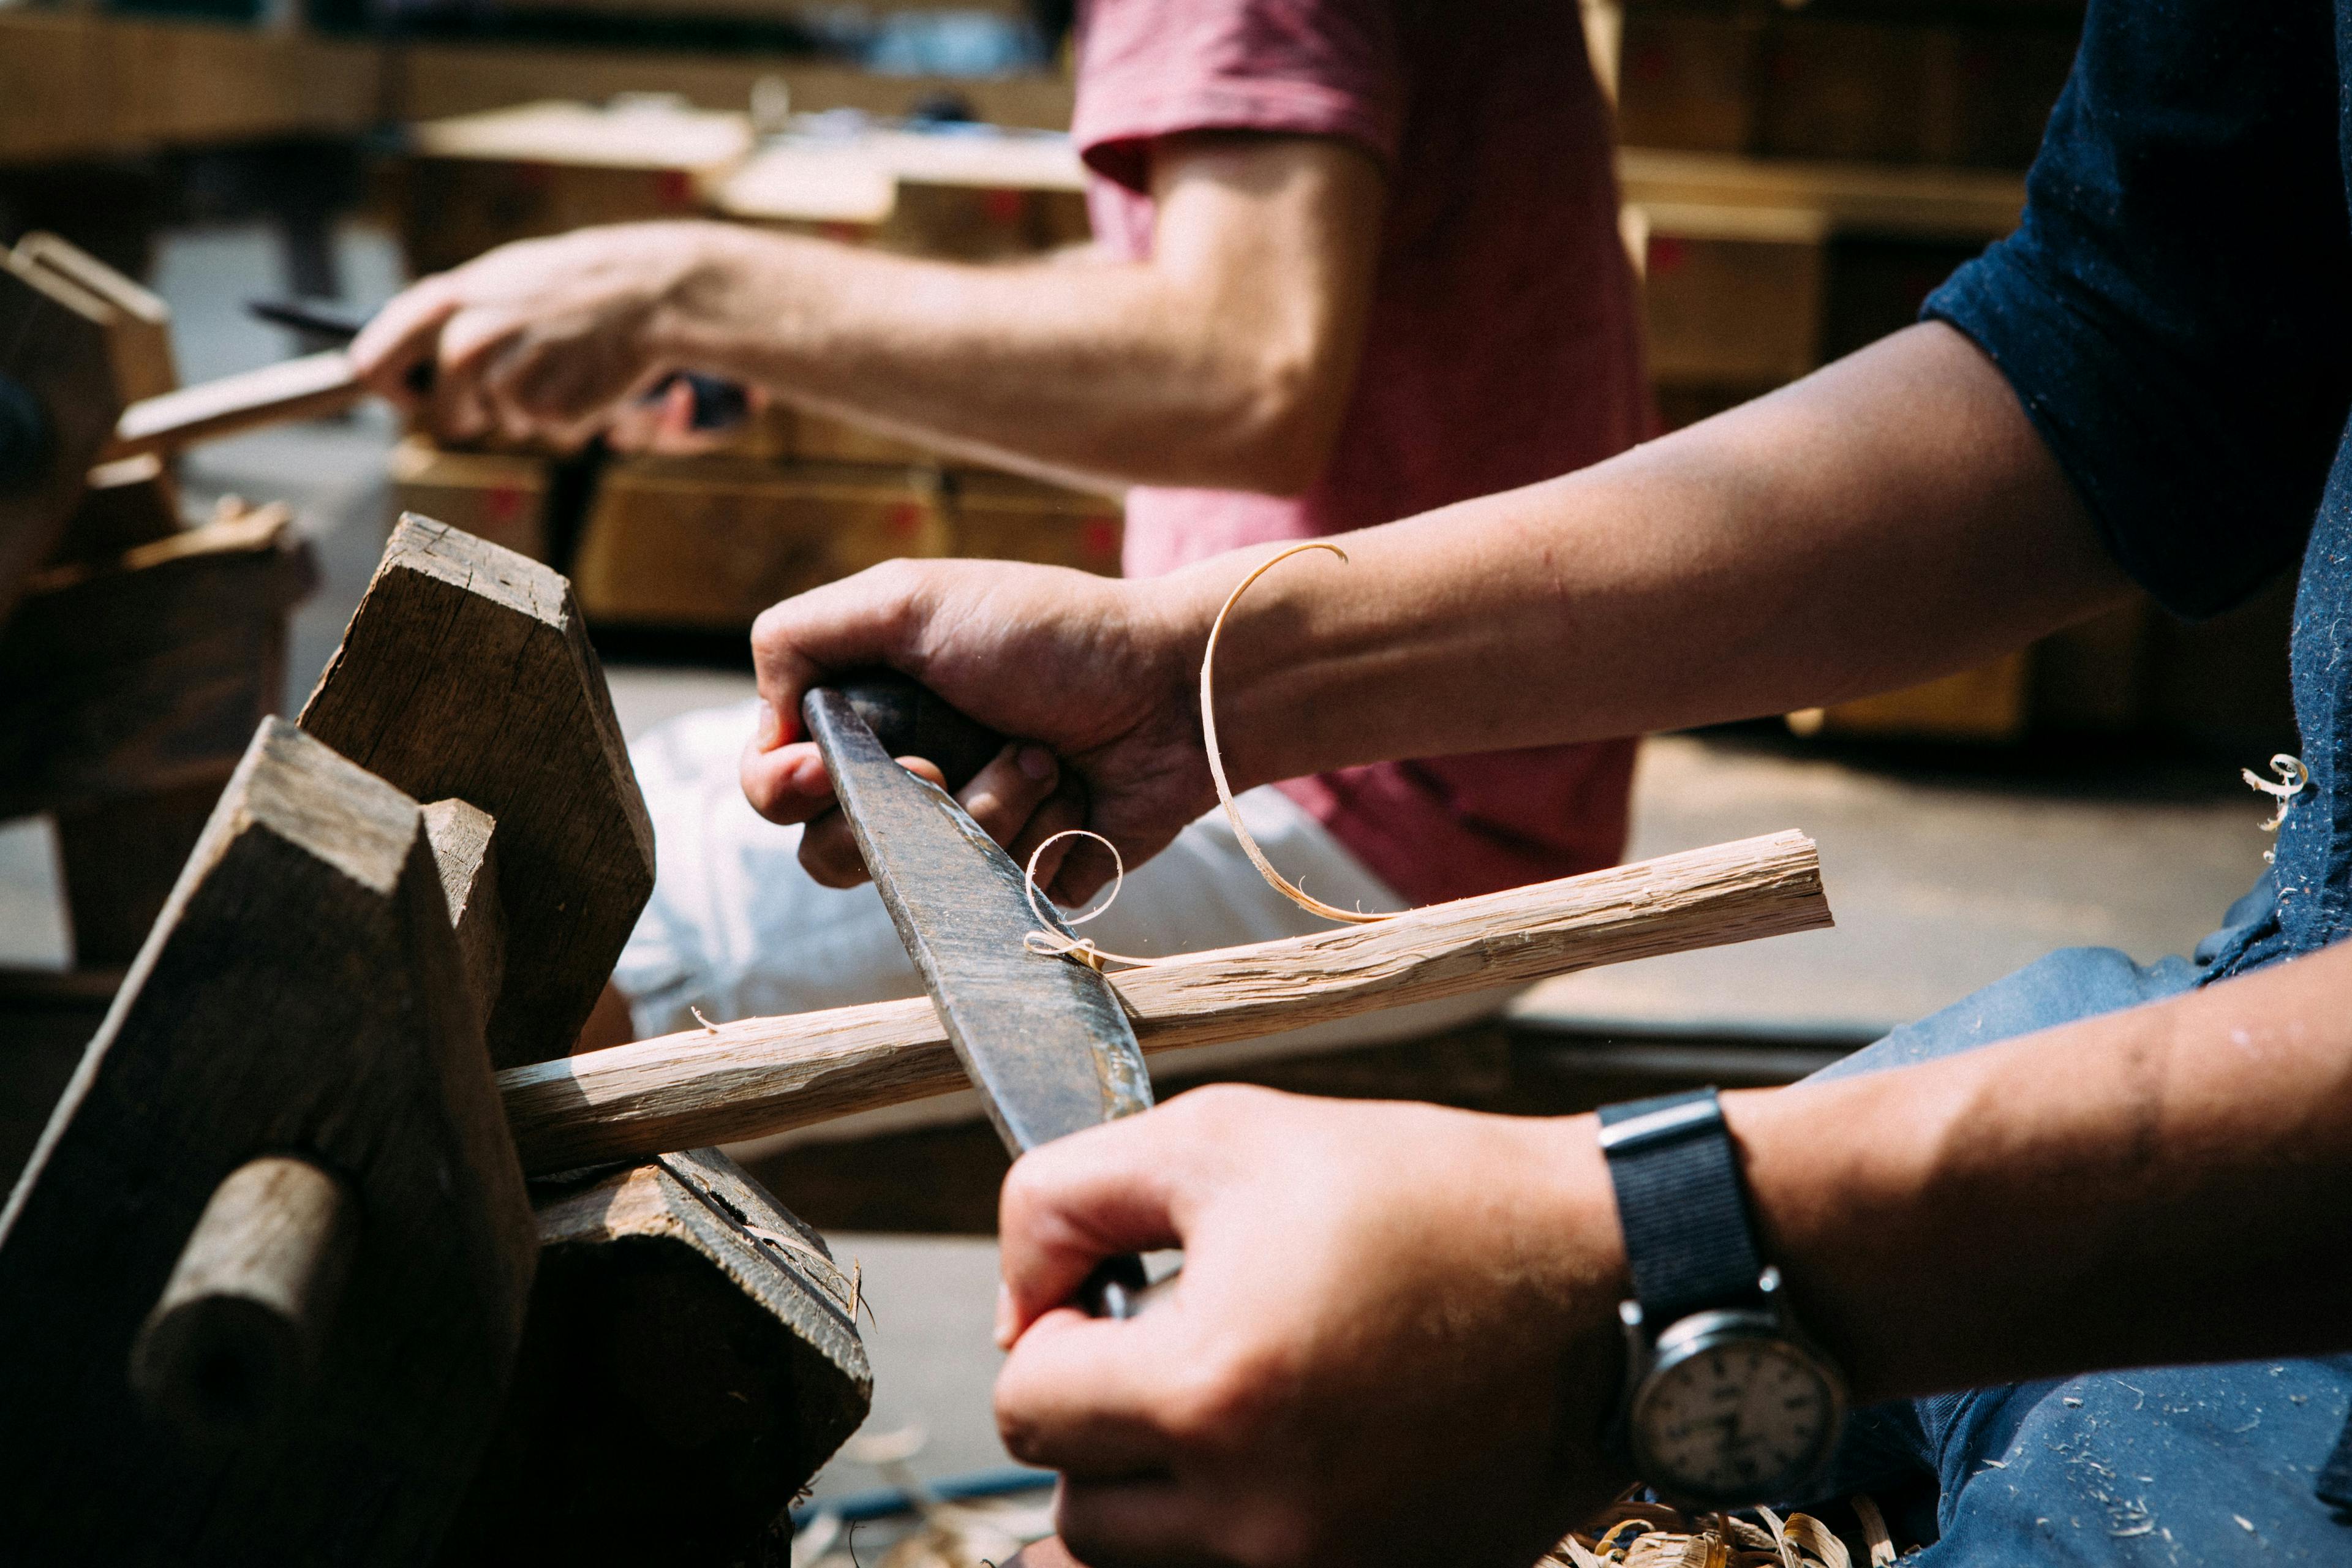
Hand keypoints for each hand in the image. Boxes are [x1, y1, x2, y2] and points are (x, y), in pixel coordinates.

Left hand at [351, 221, 739, 449]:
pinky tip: (586, 375)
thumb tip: (392, 354)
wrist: (650, 290)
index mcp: (446, 303)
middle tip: (516, 382)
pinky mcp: (550, 412)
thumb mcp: (498, 278)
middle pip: (444, 418)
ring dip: (529, 409)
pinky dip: (567, 415)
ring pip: (501, 426)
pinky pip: (546, 432)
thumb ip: (445, 313)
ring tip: (561, 363)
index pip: (373, 364)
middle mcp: (468, 341)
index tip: (416, 393)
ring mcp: (509, 379)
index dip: (395, 388)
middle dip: (476, 414)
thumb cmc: (571, 284)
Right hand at [742, 558, 1214, 903]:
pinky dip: (1035, 839)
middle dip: (889, 808)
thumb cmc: (1049, 633)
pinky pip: (991, 897)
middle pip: (828, 850)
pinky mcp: (1023, 878)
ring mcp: (964, 834)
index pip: (775, 782)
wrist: (1174, 687)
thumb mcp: (909, 598)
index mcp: (869, 712)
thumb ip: (801, 637)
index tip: (817, 767)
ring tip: (1038, 757)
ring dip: (977, 812)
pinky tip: (1075, 793)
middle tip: (940, 767)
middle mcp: (906, 777)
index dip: (782, 786)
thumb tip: (766, 717)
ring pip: (913, 877)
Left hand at [991, 1086, 1632, 1567]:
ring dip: (1149, 1500)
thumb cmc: (1422, 1194)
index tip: (1116, 1301)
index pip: (1024, 1407)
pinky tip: (1277, 1461)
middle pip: (1073, 1513)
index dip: (1052, 1335)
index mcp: (1213, 1389)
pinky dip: (1229, 1535)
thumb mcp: (1221, 1138)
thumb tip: (1014, 1304)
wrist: (1601, 1275)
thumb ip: (1067, 1201)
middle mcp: (1260, 1512)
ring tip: (1218, 1415)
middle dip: (1099, 1427)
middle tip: (1176, 1354)